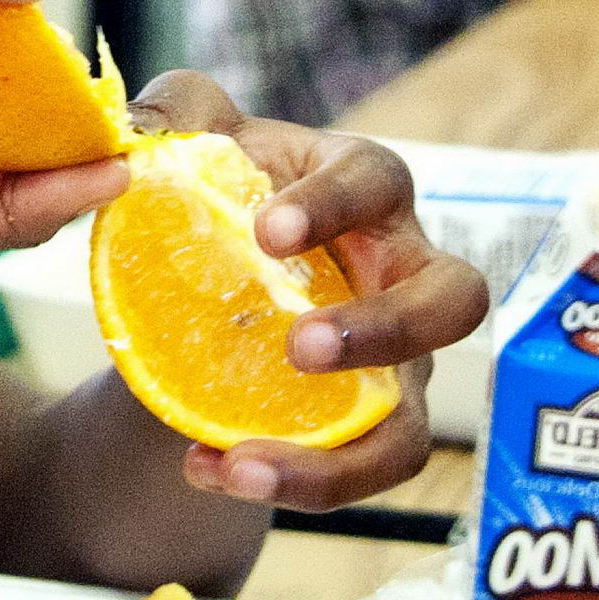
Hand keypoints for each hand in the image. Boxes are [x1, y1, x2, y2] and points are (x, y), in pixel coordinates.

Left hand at [122, 71, 484, 512]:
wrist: (207, 291)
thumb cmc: (225, 197)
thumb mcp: (195, 145)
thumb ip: (174, 116)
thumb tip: (142, 128)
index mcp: (366, 191)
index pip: (377, 181)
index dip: (333, 205)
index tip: (266, 231)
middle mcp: (404, 275)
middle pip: (455, 299)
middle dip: (388, 328)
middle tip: (301, 347)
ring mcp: (400, 364)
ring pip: (414, 425)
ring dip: (341, 456)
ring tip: (246, 461)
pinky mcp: (372, 430)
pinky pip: (357, 474)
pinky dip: (291, 484)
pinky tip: (205, 468)